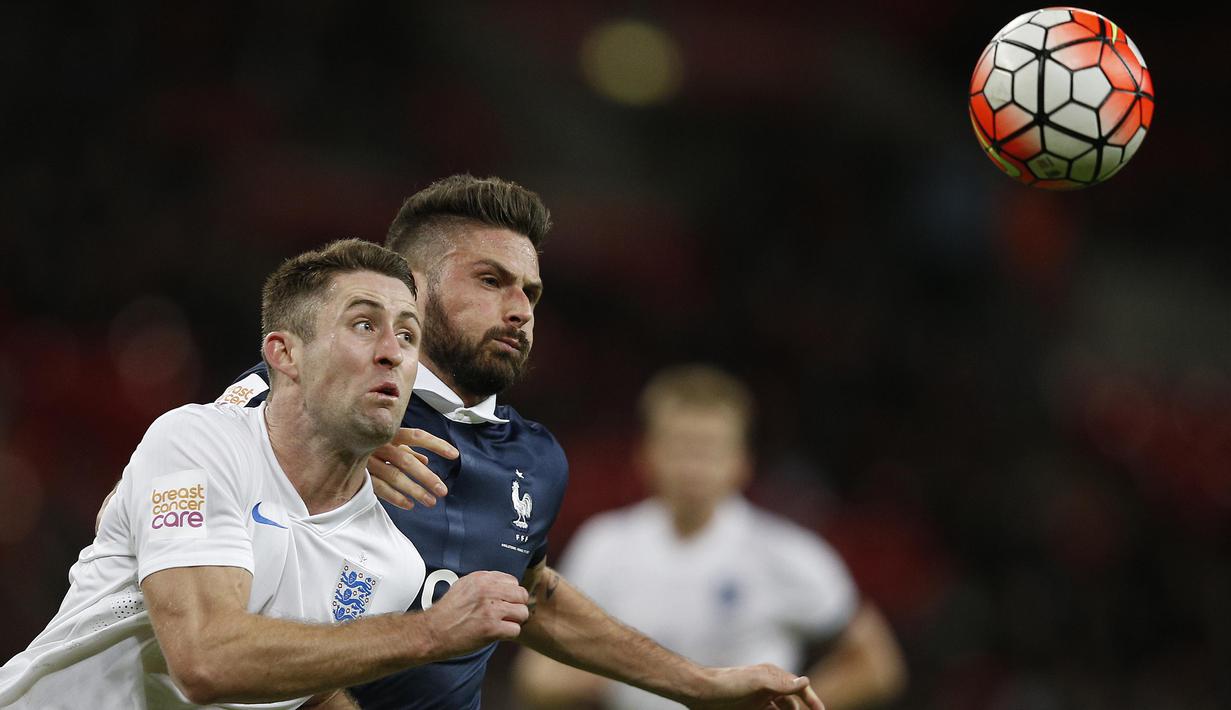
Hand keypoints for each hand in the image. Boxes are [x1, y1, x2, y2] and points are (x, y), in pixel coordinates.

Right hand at [367, 428, 457, 508]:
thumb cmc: (366, 443)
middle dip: (426, 477)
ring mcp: (368, 460)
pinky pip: (379, 488)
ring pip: (395, 476)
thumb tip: (425, 460)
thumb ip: (406, 449)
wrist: (334, 445)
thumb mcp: (387, 442)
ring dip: (414, 491)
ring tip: (430, 501)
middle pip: (407, 461)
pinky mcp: (360, 474)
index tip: (454, 455)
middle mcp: (380, 445)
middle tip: (442, 490)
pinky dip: (396, 497)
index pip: (418, 436)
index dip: (436, 444)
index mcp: (390, 433)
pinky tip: (409, 504)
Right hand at [421, 571, 528, 658]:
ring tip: (502, 625)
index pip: (513, 581)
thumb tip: (503, 586)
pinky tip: (497, 635)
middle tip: (507, 616)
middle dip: (517, 606)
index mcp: (482, 579)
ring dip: (515, 621)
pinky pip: (515, 630)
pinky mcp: (492, 629)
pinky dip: (508, 635)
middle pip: (522, 595)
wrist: (432, 632)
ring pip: (522, 612)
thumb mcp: (463, 586)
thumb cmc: (446, 612)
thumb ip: (484, 584)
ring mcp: (491, 610)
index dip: (510, 594)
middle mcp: (488, 591)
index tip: (503, 603)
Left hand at [688, 665, 824, 709]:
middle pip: (792, 704)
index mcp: (773, 676)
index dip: (812, 700)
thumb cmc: (728, 683)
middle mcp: (769, 688)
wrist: (701, 692)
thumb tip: (805, 681)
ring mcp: (759, 701)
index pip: (800, 688)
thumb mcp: (757, 682)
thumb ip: (781, 683)